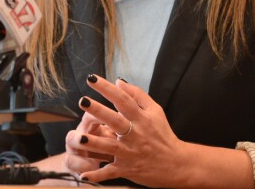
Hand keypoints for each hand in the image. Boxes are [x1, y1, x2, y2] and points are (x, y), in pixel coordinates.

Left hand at [65, 74, 187, 186]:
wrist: (176, 164)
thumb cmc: (163, 134)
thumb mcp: (155, 111)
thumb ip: (137, 95)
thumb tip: (118, 81)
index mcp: (141, 118)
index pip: (123, 99)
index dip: (107, 88)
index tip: (92, 79)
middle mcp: (135, 134)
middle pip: (115, 120)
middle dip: (98, 111)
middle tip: (83, 101)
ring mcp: (130, 153)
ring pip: (110, 147)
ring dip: (94, 143)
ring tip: (79, 138)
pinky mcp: (127, 169)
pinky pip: (110, 173)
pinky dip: (97, 175)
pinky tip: (84, 175)